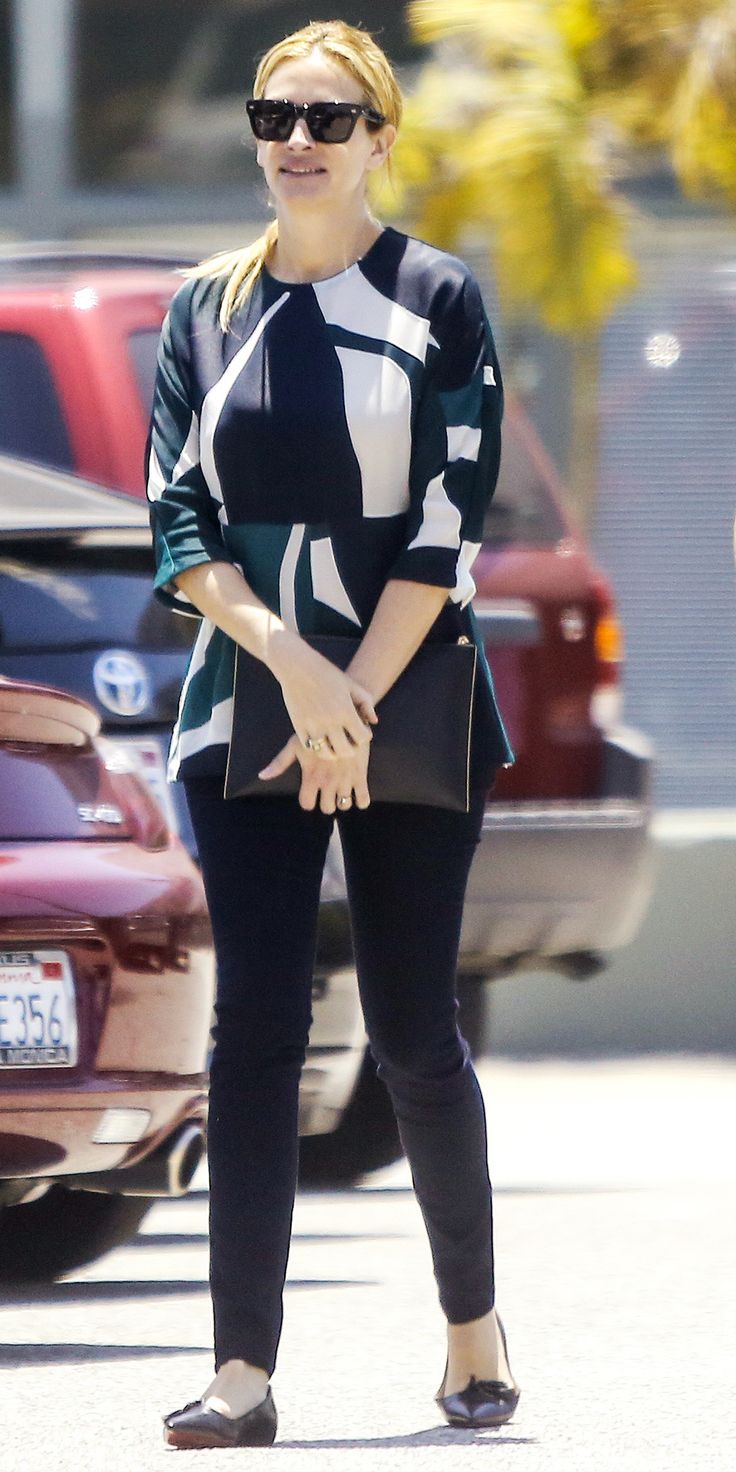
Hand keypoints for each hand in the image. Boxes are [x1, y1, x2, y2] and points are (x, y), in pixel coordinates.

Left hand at [259, 730, 371, 811]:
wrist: (344, 716)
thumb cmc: (317, 729)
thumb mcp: (295, 744)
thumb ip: (280, 762)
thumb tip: (261, 776)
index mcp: (311, 775)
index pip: (307, 804)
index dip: (308, 801)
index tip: (311, 795)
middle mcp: (327, 781)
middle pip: (327, 808)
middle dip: (326, 803)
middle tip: (327, 793)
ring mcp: (345, 779)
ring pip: (344, 806)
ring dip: (342, 801)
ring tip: (341, 790)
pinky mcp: (360, 775)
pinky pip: (363, 800)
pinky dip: (360, 801)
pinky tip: (356, 792)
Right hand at [268, 636, 377, 757]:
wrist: (297, 667)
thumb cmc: (326, 673)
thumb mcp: (351, 684)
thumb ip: (366, 703)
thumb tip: (374, 722)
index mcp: (345, 711)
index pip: (363, 738)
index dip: (365, 735)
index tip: (361, 729)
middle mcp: (330, 721)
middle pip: (346, 751)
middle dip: (352, 748)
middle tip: (350, 741)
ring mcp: (313, 726)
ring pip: (327, 753)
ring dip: (334, 752)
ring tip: (335, 743)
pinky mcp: (299, 727)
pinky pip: (310, 747)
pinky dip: (317, 747)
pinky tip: (320, 738)